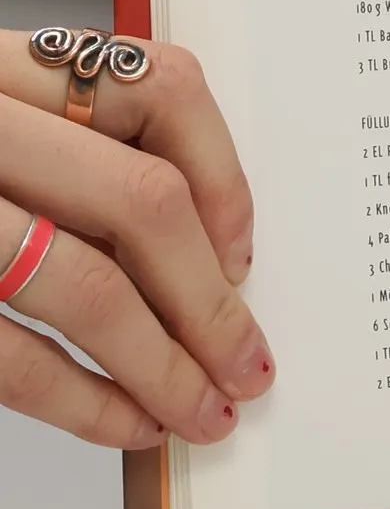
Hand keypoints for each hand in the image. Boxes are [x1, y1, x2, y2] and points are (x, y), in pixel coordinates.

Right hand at [0, 31, 271, 446]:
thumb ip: (69, 155)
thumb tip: (205, 257)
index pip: (158, 86)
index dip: (225, 177)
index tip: (243, 253)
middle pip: (141, 200)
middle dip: (210, 301)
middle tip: (246, 364)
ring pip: (84, 284)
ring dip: (163, 367)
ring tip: (200, 411)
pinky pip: (9, 352)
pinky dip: (82, 400)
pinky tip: (123, 422)